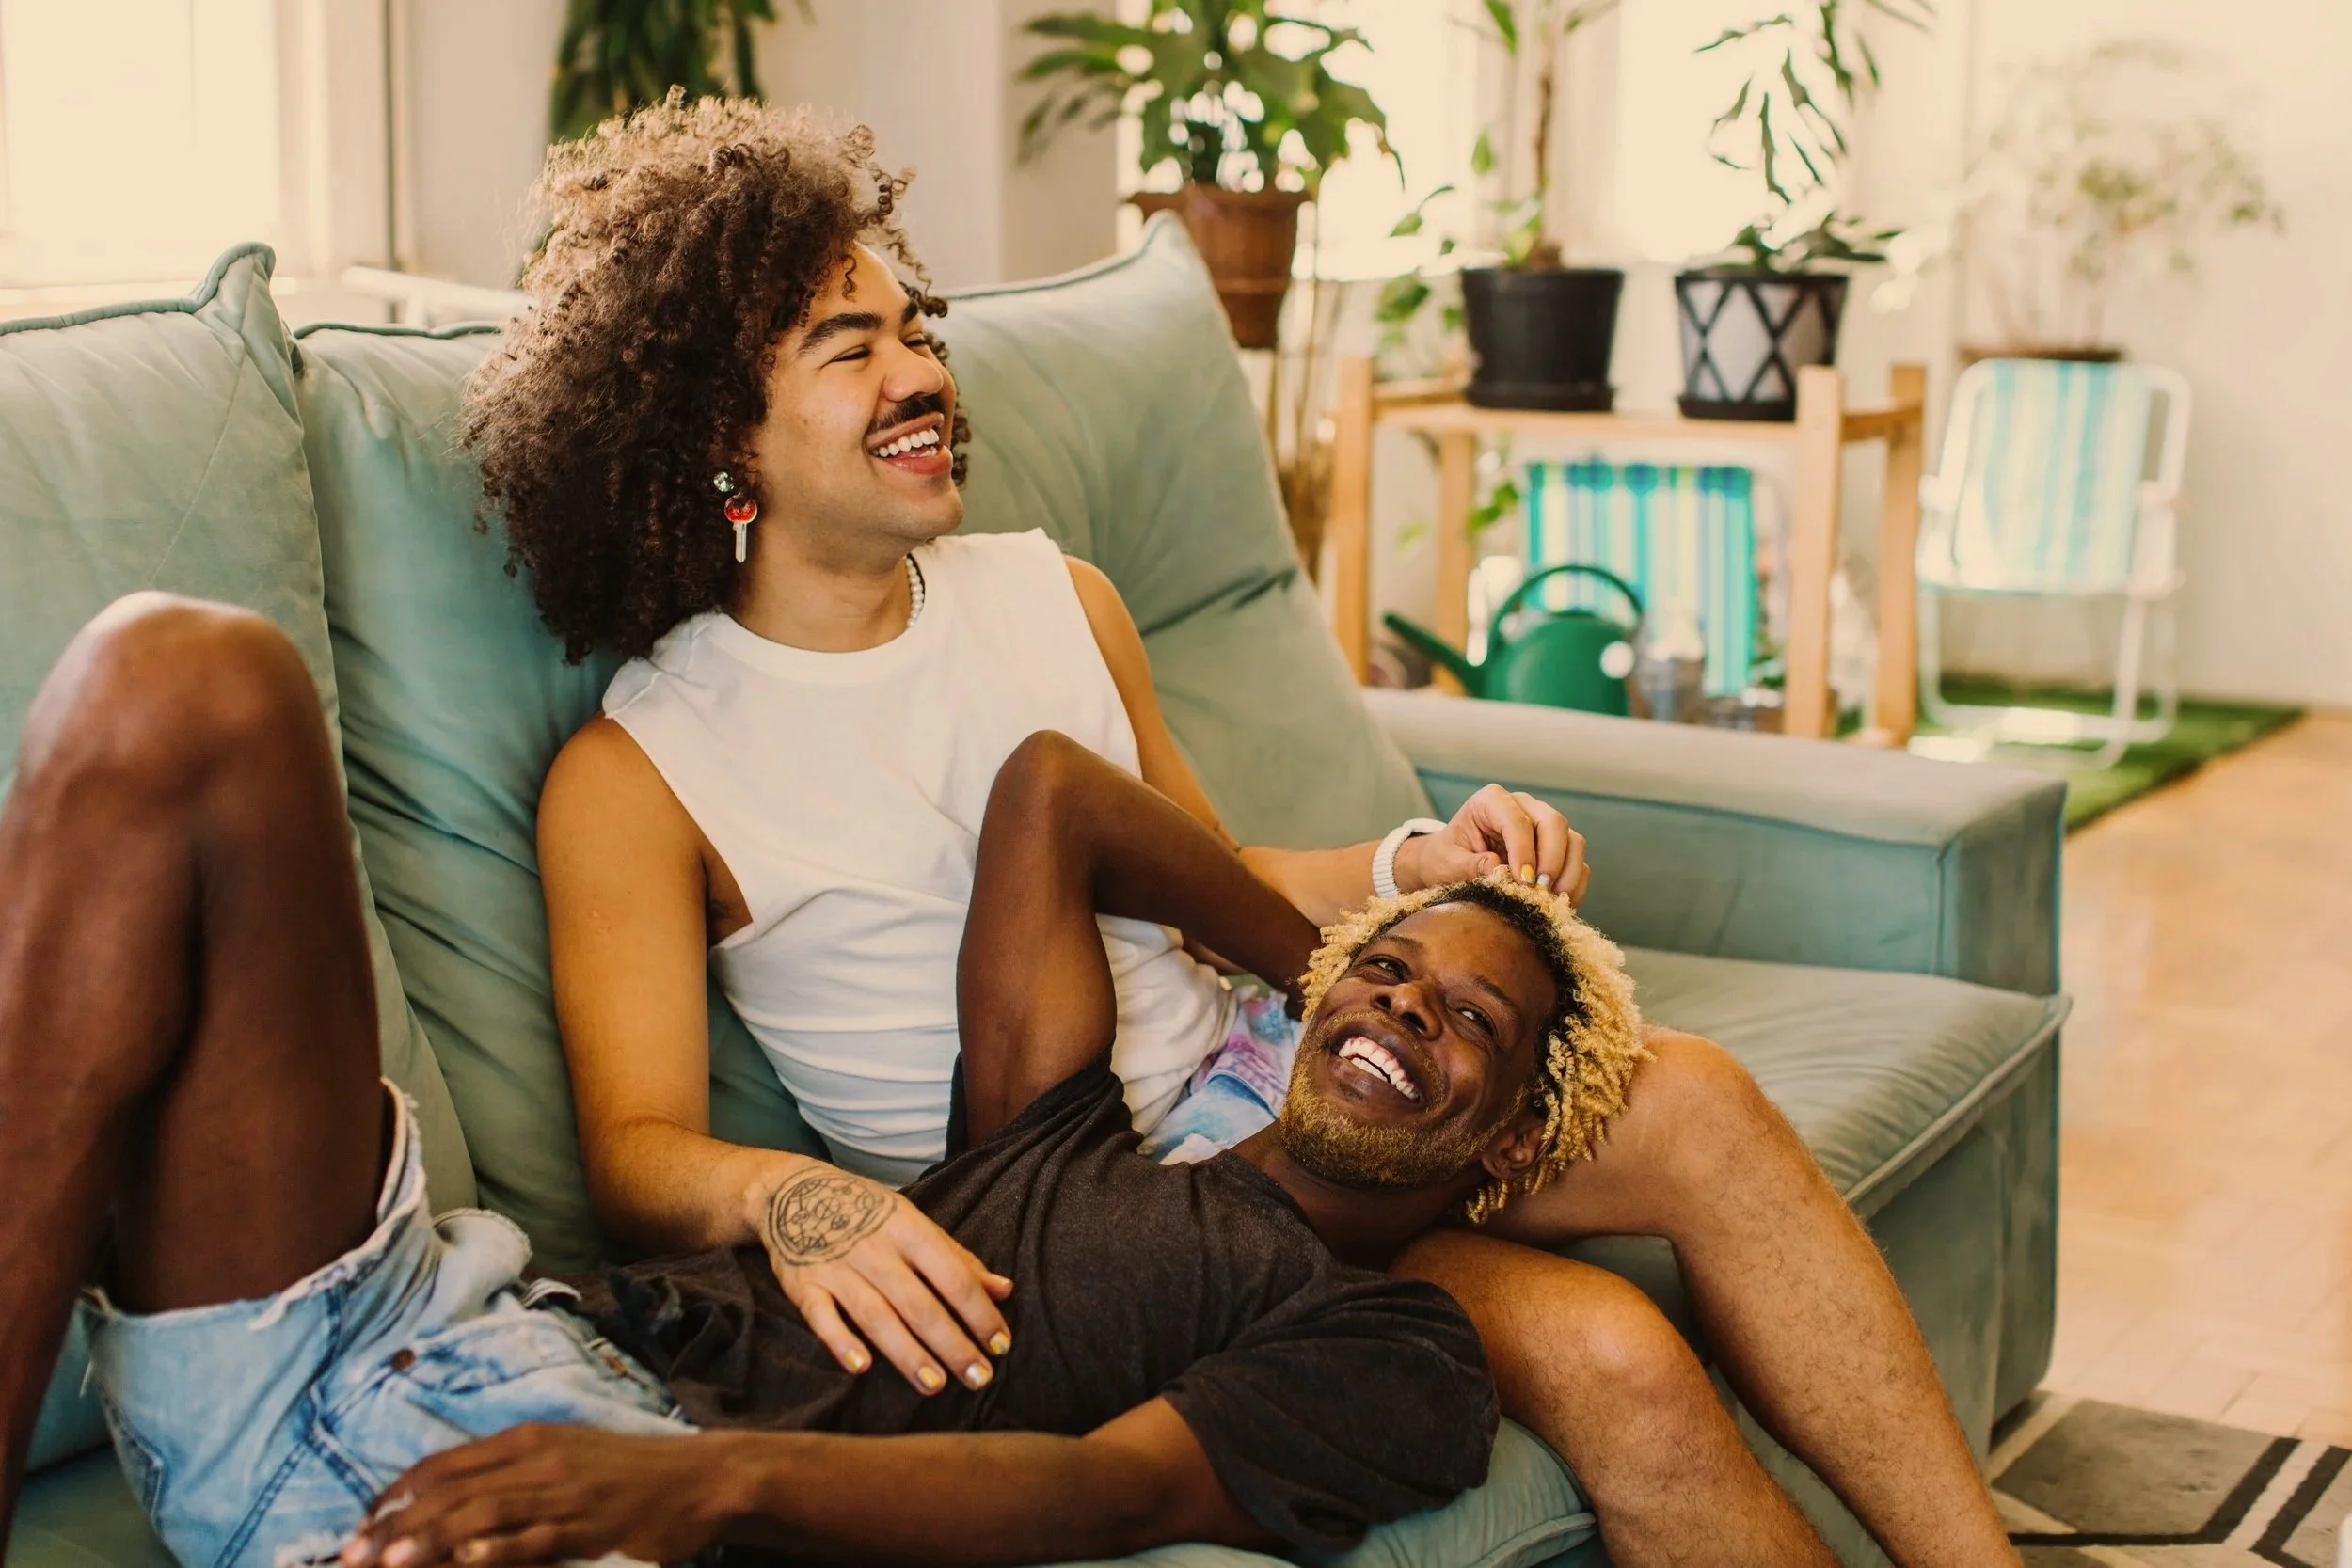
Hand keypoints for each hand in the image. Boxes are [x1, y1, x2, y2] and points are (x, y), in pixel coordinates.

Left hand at [342, 1426, 730, 1567]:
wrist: (699, 1479)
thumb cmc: (631, 1473)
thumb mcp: (568, 1455)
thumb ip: (514, 1471)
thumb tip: (457, 1496)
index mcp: (527, 1439)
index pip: (443, 1464)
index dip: (396, 1494)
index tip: (359, 1526)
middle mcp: (537, 1461)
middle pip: (451, 1491)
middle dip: (395, 1526)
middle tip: (350, 1558)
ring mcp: (562, 1494)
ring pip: (481, 1515)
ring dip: (429, 1541)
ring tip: (387, 1563)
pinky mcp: (587, 1527)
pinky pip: (532, 1541)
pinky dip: (494, 1552)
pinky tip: (464, 1561)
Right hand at [747, 1162, 1013, 1395]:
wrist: (793, 1190)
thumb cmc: (868, 1212)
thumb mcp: (915, 1223)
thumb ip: (958, 1259)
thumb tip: (1005, 1290)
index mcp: (909, 1229)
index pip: (953, 1276)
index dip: (979, 1312)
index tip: (1001, 1345)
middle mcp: (876, 1248)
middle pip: (919, 1304)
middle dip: (952, 1345)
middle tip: (979, 1379)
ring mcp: (837, 1267)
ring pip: (876, 1316)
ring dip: (907, 1354)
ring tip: (934, 1386)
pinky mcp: (803, 1284)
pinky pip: (821, 1316)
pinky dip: (840, 1340)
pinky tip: (861, 1367)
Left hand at [1396, 785, 1590, 905]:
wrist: (1450, 864)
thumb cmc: (1445, 858)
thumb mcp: (1447, 863)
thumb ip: (1469, 865)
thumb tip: (1497, 869)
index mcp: (1492, 801)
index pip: (1517, 820)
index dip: (1524, 851)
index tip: (1522, 882)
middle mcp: (1524, 806)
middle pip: (1554, 823)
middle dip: (1552, 860)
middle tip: (1539, 892)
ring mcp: (1543, 825)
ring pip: (1573, 841)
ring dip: (1567, 874)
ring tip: (1550, 901)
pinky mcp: (1556, 847)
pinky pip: (1577, 862)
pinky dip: (1573, 884)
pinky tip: (1558, 905)